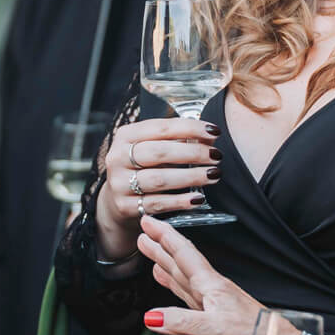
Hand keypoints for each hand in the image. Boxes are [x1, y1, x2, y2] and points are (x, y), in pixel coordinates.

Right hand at [94, 117, 222, 248]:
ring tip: (213, 175)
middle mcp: (117, 157)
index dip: (190, 128)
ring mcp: (119, 183)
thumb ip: (176, 140)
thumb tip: (209, 138)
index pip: (162, 127)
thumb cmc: (142, 166)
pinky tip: (198, 198)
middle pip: (159, 152)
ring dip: (191, 177)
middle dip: (193, 153)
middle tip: (216, 156)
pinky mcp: (125, 206)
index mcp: (126, 135)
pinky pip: (157, 204)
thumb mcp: (151, 146)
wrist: (117, 197)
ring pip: (159, 179)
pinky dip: (180, 201)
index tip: (214, 131)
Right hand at [135, 215, 263, 334]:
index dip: (166, 237)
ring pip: (181, 275)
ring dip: (164, 261)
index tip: (150, 222)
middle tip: (144, 229)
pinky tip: (164, 280)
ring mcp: (210, 301)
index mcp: (212, 285)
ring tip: (149, 248)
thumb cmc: (254, 334)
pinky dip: (171, 284)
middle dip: (161, 244)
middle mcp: (210, 289)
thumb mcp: (216, 328)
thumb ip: (183, 321)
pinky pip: (184, 294)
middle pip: (180, 260)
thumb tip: (153, 316)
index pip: (184, 254)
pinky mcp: (210, 315)